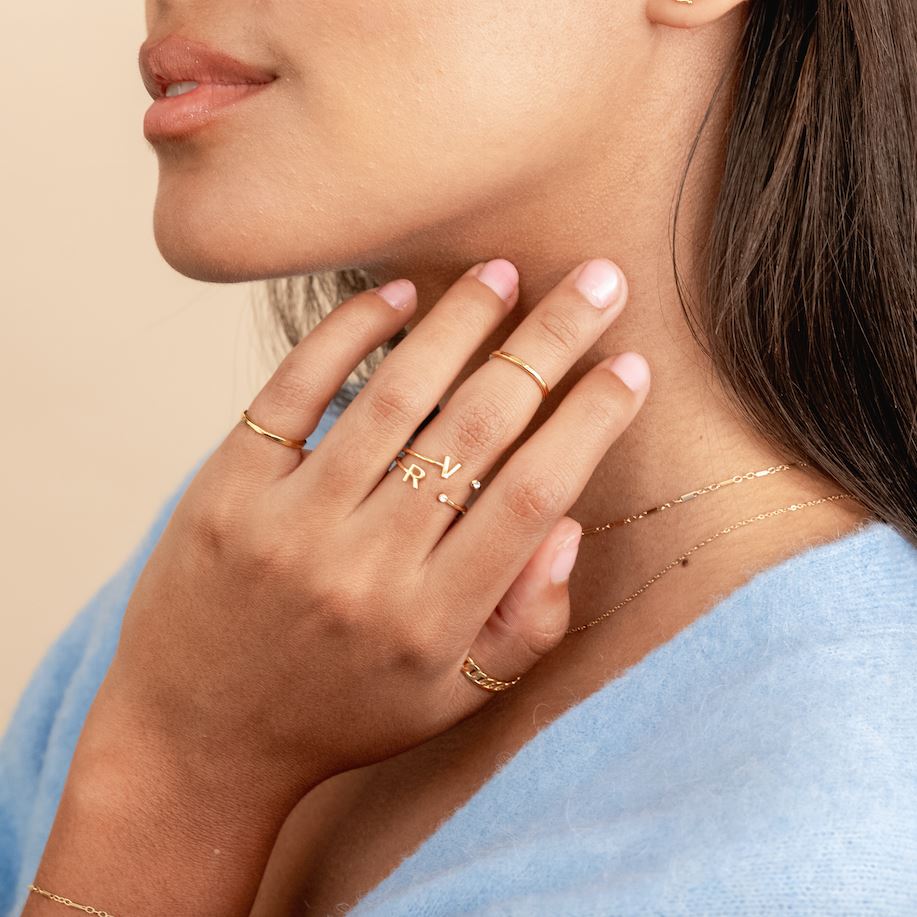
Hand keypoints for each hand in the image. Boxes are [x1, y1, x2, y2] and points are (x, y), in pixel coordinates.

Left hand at [99, 257, 648, 807]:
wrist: (199, 735)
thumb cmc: (340, 714)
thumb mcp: (450, 700)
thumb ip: (526, 625)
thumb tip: (569, 526)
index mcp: (432, 620)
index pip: (533, 496)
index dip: (591, 421)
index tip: (631, 366)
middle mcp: (367, 565)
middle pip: (481, 427)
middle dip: (551, 343)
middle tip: (598, 281)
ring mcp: (291, 521)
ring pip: (397, 394)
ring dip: (462, 322)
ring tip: (505, 274)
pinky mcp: (229, 487)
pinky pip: (297, 387)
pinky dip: (350, 332)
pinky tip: (400, 297)